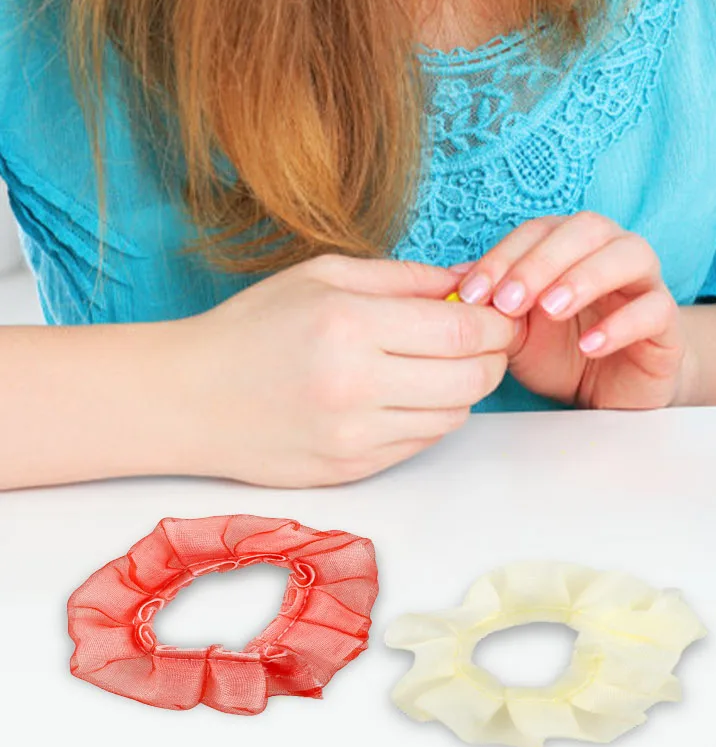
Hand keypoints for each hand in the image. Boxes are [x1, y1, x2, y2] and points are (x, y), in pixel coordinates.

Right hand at [184, 255, 518, 485]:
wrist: (184, 398)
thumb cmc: (255, 325)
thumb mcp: (327, 275)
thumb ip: (407, 278)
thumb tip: (473, 280)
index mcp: (351, 325)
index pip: (463, 330)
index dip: (497, 323)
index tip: (500, 314)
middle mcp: (355, 385)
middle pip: (471, 378)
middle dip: (493, 356)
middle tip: (486, 340)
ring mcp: (352, 436)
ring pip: (454, 416)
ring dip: (466, 390)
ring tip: (445, 365)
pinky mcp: (348, 470)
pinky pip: (421, 443)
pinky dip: (432, 418)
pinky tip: (411, 394)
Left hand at [458, 213, 685, 409]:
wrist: (613, 392)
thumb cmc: (564, 352)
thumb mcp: (518, 332)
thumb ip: (494, 305)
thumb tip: (449, 282)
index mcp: (574, 245)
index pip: (540, 229)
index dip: (505, 255)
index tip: (471, 294)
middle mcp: (613, 252)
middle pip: (588, 228)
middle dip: (543, 260)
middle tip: (509, 301)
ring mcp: (646, 284)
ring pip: (631, 254)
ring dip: (586, 276)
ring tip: (551, 310)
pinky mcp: (668, 323)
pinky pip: (655, 309)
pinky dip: (622, 324)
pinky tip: (591, 344)